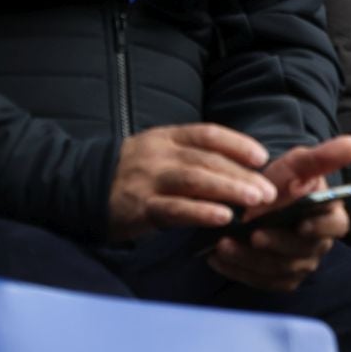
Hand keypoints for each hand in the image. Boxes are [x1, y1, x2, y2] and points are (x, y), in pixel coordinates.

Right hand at [107, 124, 277, 241]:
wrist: (80, 186)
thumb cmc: (133, 172)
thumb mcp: (160, 152)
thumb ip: (193, 156)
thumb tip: (241, 170)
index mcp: (167, 137)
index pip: (208, 134)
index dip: (238, 144)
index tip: (263, 157)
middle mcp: (159, 154)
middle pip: (207, 160)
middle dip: (241, 174)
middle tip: (270, 191)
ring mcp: (148, 180)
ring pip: (194, 181)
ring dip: (229, 190)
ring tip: (255, 202)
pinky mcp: (139, 207)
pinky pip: (174, 209)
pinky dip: (201, 212)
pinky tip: (223, 218)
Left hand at [208, 135, 350, 292]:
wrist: (257, 201)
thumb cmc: (283, 181)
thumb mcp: (298, 165)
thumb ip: (322, 157)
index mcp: (330, 216)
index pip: (335, 226)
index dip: (320, 228)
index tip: (301, 225)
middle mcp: (318, 245)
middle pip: (302, 252)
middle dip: (276, 244)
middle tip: (251, 233)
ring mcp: (298, 265)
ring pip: (278, 269)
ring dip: (250, 259)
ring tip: (223, 244)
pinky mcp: (277, 279)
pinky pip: (260, 281)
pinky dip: (238, 271)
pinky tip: (217, 258)